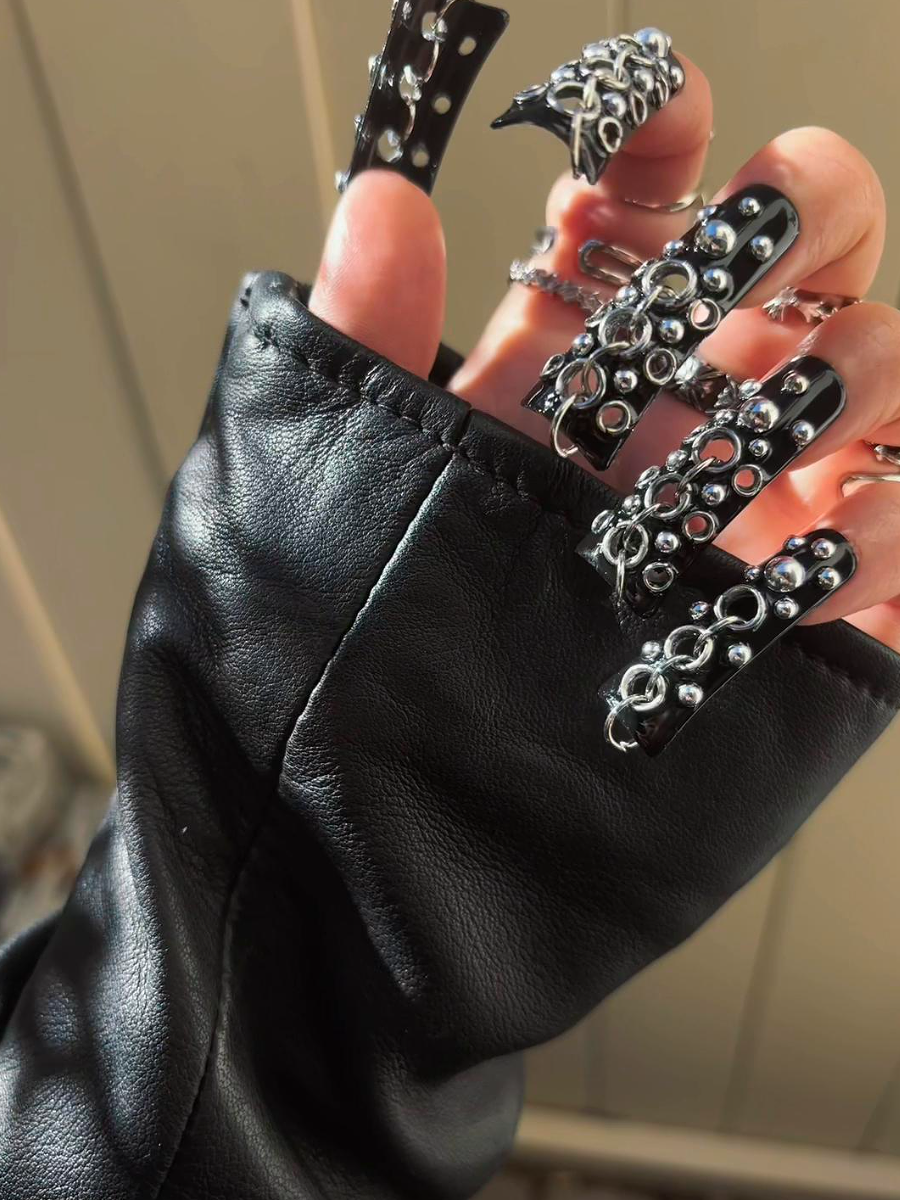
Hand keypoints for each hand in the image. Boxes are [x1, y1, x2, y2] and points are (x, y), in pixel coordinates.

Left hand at [309, 55, 899, 651]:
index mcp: (596, 343)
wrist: (435, 772)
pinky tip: (797, 574)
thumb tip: (381, 200)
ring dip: (843, 378)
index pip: (658, 189)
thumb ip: (368, 336)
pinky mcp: (824, 595)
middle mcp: (700, 393)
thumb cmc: (405, 610)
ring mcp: (777, 487)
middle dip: (796, 218)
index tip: (640, 118)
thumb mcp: (376, 467)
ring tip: (746, 454)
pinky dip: (885, 538)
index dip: (664, 126)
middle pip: (815, 238)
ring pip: (887, 368)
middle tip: (724, 282)